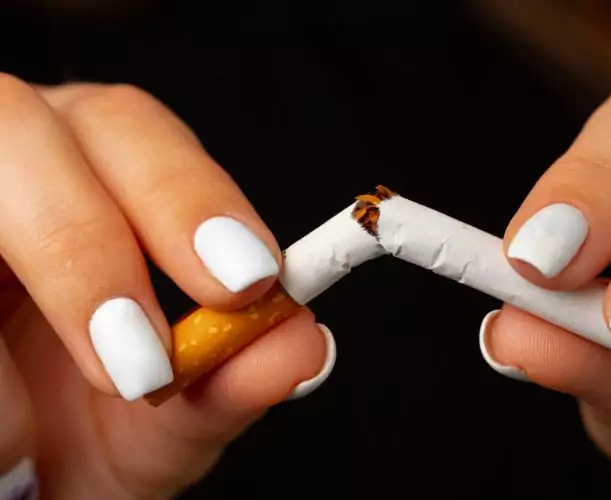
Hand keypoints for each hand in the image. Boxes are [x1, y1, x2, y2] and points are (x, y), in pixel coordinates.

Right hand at [0, 77, 334, 498]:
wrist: (15, 487)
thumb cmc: (79, 442)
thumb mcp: (161, 426)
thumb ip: (229, 384)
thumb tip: (304, 345)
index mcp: (84, 177)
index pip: (133, 131)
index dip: (188, 194)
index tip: (246, 279)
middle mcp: (8, 169)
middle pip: (23, 125)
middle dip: (83, 242)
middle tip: (140, 366)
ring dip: (17, 324)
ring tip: (23, 447)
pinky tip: (1, 452)